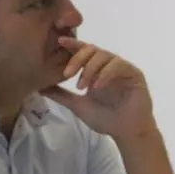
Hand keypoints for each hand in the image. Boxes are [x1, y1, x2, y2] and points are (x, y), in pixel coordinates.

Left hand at [40, 37, 155, 140]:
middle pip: (92, 49)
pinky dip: (105, 74)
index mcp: (95, 69)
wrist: (126, 132)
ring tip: (81, 86)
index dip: (72, 44)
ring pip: (104, 55)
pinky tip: (96, 86)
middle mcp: (108, 65)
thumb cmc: (104, 118)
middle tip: (67, 74)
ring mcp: (122, 68)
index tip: (59, 41)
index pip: (83, 51)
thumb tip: (40, 87)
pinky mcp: (134, 73)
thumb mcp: (77, 105)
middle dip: (77, 59)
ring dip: (90, 69)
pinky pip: (118, 66)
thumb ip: (61, 95)